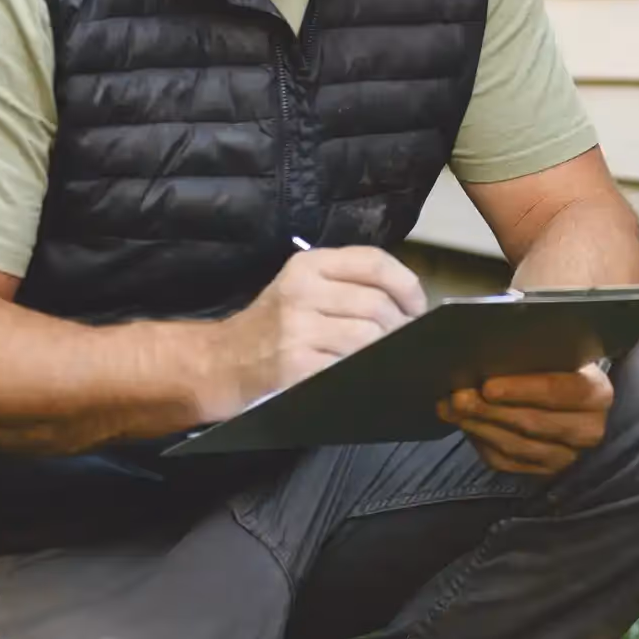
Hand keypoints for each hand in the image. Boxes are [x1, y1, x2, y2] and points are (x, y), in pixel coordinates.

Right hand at [200, 246, 426, 418]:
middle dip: (400, 327)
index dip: (407, 286)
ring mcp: (297, 328)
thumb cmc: (271, 327)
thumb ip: (348, 286)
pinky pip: (349, 366)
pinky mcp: (295, 364)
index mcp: (309, 264)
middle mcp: (302, 290)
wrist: (220, 363)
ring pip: (368, 336)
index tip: (418, 308)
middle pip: (377, 304)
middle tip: (403, 342)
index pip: (374, 262)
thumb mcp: (302, 289)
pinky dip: (365, 372)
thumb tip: (410, 307)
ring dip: (385, 351)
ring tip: (385, 359)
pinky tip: (364, 376)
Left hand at [438, 362, 612, 475]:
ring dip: (480, 427)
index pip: (559, 391)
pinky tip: (467, 425)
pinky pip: (506, 462)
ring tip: (454, 409)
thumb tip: (484, 359)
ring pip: (516, 446)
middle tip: (459, 397)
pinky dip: (482, 443)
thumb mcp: (554, 357)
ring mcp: (567, 456)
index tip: (488, 386)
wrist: (572, 400)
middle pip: (533, 422)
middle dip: (490, 410)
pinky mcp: (544, 472)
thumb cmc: (558, 369)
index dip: (522, 389)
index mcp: (596, 393)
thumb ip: (528, 357)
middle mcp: (588, 429)